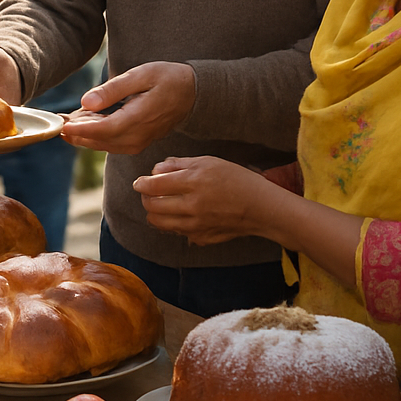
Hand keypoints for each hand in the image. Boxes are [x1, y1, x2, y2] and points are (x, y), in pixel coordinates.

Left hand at [59, 61, 194, 153]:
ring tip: (67, 120)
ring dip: (83, 136)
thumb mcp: (141, 75)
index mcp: (140, 117)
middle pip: (100, 140)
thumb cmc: (167, 79)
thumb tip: (86, 102)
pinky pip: (111, 143)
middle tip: (57, 120)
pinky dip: (95, 135)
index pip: (104, 129)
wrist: (192, 93)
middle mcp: (139, 135)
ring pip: (103, 144)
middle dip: (76, 133)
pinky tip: (85, 123)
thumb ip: (113, 90)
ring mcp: (139, 142)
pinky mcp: (136, 142)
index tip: (61, 124)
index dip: (80, 129)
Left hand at [132, 156, 277, 244]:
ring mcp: (196, 225)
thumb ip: (179, 165)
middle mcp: (192, 206)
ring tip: (162, 204)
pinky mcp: (201, 237)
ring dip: (155, 213)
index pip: (154, 186)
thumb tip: (155, 170)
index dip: (142, 183)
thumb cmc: (237, 180)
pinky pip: (176, 232)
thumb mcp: (209, 162)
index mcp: (193, 182)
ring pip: (159, 223)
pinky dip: (172, 224)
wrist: (261, 207)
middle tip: (150, 193)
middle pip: (152, 206)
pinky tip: (181, 215)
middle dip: (146, 198)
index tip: (140, 182)